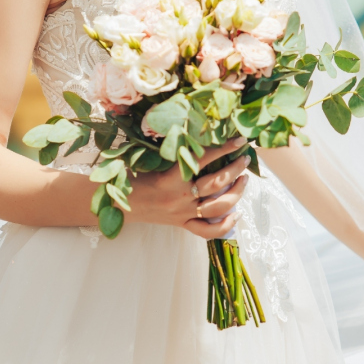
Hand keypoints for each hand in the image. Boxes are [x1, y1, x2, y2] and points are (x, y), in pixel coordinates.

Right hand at [128, 137, 250, 239]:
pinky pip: (208, 231)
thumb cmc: (132, 177)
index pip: (203, 160)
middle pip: (217, 183)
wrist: (119, 205)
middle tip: (244, 158)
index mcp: (170, 179)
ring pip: (219, 206)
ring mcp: (183, 214)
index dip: (223, 148)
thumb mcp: (150, 160)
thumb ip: (173, 150)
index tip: (238, 140)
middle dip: (235, 168)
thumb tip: (195, 132)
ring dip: (237, 192)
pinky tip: (236, 214)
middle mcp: (180, 198)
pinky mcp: (182, 225)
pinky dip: (226, 225)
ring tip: (244, 179)